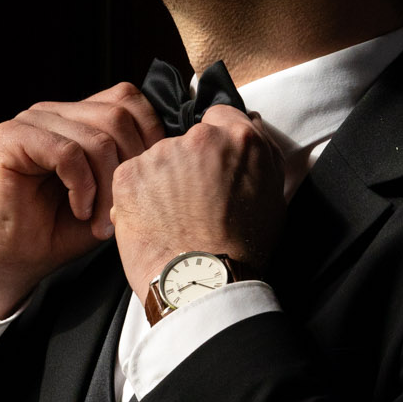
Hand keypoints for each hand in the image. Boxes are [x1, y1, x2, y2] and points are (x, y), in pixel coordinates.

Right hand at [0, 82, 166, 320]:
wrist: (15, 260)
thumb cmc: (63, 230)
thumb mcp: (112, 193)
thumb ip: (135, 164)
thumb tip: (176, 147)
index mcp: (78, 116)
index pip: (128, 99)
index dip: (149, 136)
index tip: (151, 181)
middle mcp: (54, 111)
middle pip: (117, 115)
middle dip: (131, 168)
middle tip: (124, 211)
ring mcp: (30, 120)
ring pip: (96, 137)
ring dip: (107, 186)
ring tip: (100, 220)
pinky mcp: (9, 137)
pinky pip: (66, 151)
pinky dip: (82, 186)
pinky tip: (79, 210)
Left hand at [110, 105, 285, 301]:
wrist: (202, 284)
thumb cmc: (243, 251)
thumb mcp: (273, 198)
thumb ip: (259, 158)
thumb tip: (248, 130)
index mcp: (240, 139)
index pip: (219, 117)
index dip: (215, 145)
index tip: (211, 166)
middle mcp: (200, 139)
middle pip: (187, 139)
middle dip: (188, 164)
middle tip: (193, 202)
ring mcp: (161, 154)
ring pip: (158, 160)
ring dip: (162, 181)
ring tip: (173, 218)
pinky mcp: (129, 174)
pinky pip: (132, 178)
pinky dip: (137, 197)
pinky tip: (152, 222)